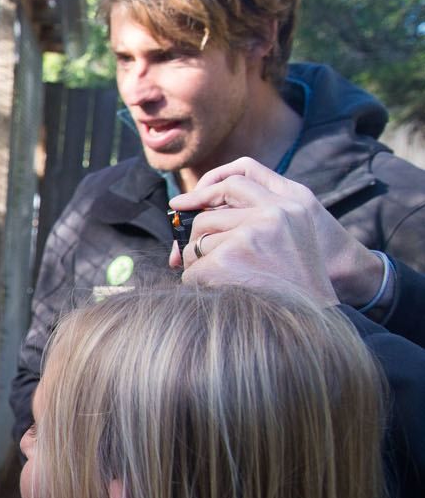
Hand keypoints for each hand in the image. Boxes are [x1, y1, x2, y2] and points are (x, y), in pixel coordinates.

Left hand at [166, 158, 359, 305]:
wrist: (317, 318)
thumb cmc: (300, 282)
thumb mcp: (292, 235)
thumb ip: (256, 217)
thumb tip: (188, 214)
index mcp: (290, 202)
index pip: (238, 180)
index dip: (204, 190)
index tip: (180, 203)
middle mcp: (272, 213)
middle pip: (206, 218)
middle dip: (198, 243)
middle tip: (207, 265)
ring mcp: (250, 235)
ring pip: (195, 245)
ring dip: (199, 267)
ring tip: (223, 284)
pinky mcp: (229, 259)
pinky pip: (192, 271)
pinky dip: (197, 286)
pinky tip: (219, 296)